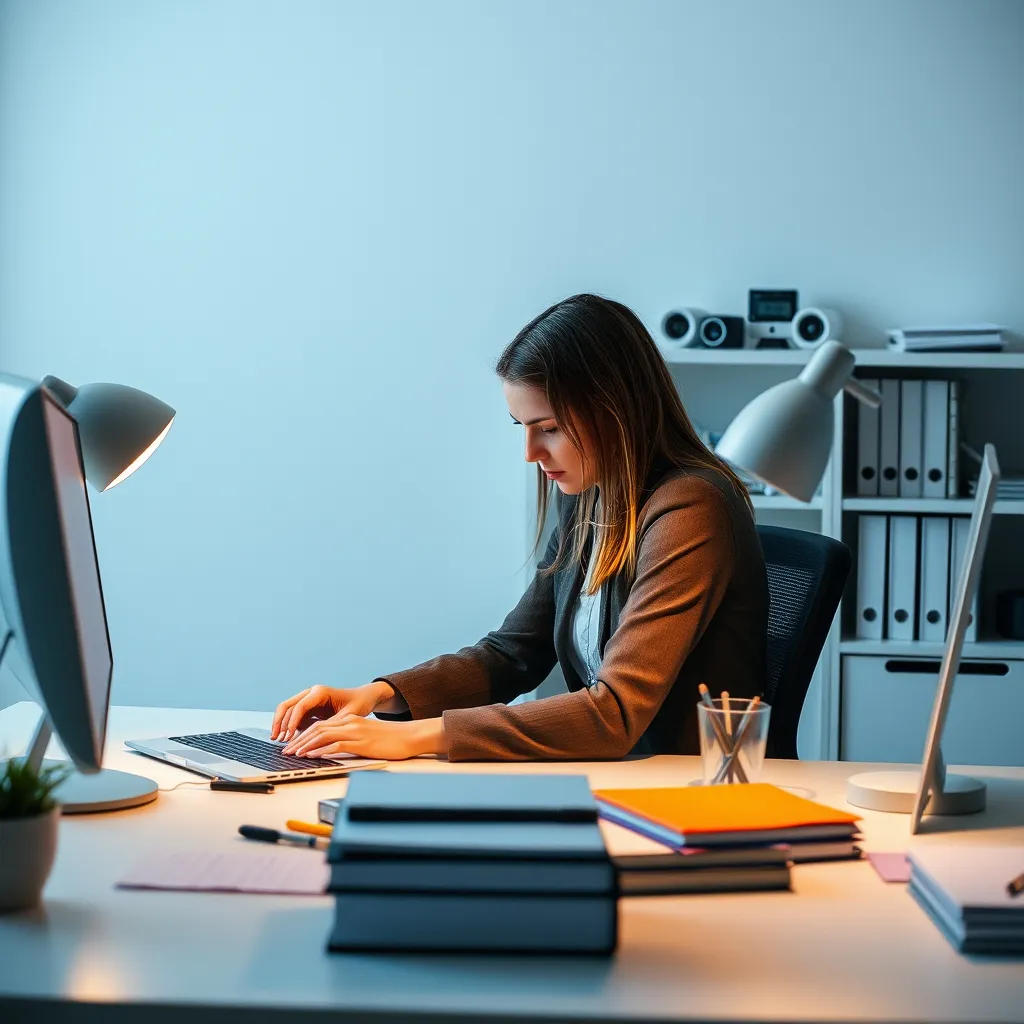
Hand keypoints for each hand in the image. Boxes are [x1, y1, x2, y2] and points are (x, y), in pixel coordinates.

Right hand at [270, 682, 392, 742]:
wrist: (363, 698)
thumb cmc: (358, 704)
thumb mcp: (348, 716)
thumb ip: (332, 724)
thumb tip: (317, 736)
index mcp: (320, 692)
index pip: (300, 706)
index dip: (292, 721)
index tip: (289, 736)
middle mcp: (311, 693)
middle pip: (287, 705)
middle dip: (280, 722)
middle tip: (276, 739)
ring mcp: (308, 699)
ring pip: (287, 710)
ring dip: (281, 724)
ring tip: (278, 740)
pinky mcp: (308, 708)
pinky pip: (293, 716)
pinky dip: (288, 726)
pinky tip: (288, 739)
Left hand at [285, 715, 445, 761]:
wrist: (410, 736)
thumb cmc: (391, 739)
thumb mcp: (367, 736)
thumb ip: (350, 739)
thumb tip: (332, 749)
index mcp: (350, 720)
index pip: (320, 726)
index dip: (304, 735)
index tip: (293, 745)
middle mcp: (350, 723)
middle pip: (317, 729)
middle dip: (299, 740)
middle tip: (287, 751)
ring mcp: (355, 732)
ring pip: (323, 736)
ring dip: (306, 745)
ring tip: (293, 754)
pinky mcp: (361, 742)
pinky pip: (336, 745)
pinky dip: (321, 750)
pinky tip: (312, 756)